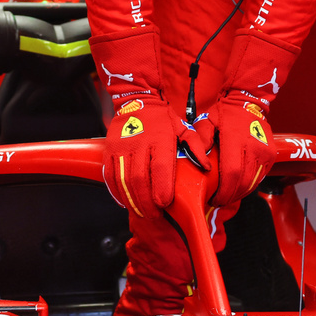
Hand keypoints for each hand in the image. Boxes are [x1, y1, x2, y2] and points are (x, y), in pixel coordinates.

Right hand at [103, 97, 208, 218]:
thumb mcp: (183, 128)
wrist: (136, 100)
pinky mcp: (109, 150)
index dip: (161, 188)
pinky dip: (117, 192)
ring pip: (124, 180)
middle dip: (146, 201)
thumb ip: (195, 147)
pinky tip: (126, 201)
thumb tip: (206, 167)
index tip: (165, 203)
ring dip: (132, 200)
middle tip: (154, 215)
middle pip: (139, 178)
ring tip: (142, 212)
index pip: (160, 167)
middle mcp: (139, 142)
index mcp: (160, 138)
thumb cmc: (162, 119)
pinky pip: (110, 176)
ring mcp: (121, 146)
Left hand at [206, 92, 274, 206]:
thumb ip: (200, 141)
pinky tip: (238, 188)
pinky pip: (260, 177)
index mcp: (236, 139)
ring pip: (253, 182)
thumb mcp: (206, 121)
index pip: (232, 173)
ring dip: (240, 193)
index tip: (214, 198)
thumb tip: (201, 164)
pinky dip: (249, 186)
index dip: (223, 191)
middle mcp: (254, 146)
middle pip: (243, 182)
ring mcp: (265, 152)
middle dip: (230, 196)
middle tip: (218, 200)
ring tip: (227, 196)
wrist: (248, 101)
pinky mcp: (272, 155)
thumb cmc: (224, 112)